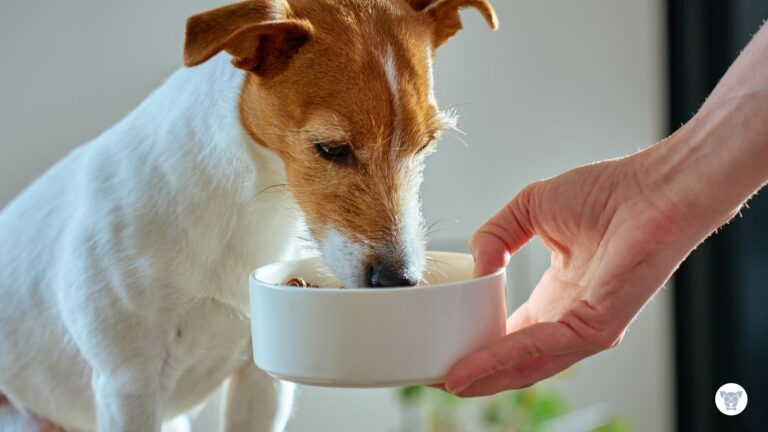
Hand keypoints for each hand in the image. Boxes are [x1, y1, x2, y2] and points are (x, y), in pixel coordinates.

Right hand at [443, 150, 700, 396]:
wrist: (653, 187)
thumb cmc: (610, 192)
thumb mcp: (530, 208)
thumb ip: (495, 235)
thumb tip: (477, 264)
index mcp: (559, 295)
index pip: (513, 333)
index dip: (478, 345)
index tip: (444, 347)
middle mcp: (570, 317)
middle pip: (517, 360)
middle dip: (475, 372)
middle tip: (432, 376)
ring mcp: (585, 327)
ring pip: (526, 365)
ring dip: (482, 377)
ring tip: (444, 381)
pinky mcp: (597, 327)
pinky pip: (541, 349)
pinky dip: (501, 360)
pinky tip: (470, 368)